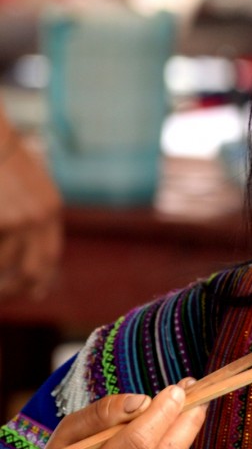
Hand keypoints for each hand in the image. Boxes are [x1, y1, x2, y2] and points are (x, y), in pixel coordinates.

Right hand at [0, 106, 62, 299]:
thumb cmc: (2, 155)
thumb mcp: (27, 181)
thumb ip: (33, 212)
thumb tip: (27, 245)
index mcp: (50, 207)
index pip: (50, 255)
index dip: (43, 278)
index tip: (35, 292)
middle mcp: (40, 216)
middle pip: (32, 269)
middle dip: (16, 287)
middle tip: (3, 293)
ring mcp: (18, 218)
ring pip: (4, 263)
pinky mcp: (1, 221)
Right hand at [0, 384, 204, 448]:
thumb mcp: (63, 440)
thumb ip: (100, 415)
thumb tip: (143, 400)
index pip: (137, 443)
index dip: (163, 413)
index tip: (177, 389)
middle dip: (187, 419)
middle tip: (195, 392)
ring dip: (186, 433)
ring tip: (188, 408)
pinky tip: (168, 440)